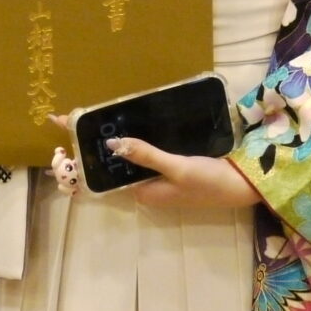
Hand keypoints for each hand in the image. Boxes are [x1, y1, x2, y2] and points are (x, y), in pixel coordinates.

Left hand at [55, 112, 257, 212]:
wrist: (247, 186)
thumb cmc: (211, 181)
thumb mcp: (177, 167)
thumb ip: (146, 155)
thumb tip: (112, 144)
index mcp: (143, 193)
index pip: (104, 174)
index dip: (81, 156)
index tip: (62, 135)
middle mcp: (147, 188)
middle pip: (112, 165)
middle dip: (90, 145)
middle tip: (68, 118)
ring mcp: (159, 180)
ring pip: (127, 159)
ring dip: (110, 142)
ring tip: (89, 118)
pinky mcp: (172, 170)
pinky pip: (144, 155)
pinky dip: (133, 141)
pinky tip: (127, 124)